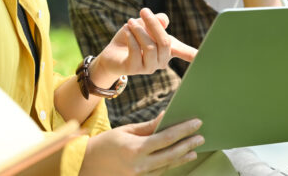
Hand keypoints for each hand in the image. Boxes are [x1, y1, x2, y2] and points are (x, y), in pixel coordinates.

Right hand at [80, 112, 203, 175]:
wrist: (87, 165)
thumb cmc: (106, 144)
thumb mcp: (126, 131)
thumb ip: (148, 127)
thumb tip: (166, 117)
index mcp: (135, 149)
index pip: (166, 138)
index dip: (183, 130)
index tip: (196, 123)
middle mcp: (140, 165)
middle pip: (171, 155)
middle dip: (188, 145)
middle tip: (201, 136)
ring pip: (167, 166)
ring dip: (182, 157)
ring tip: (194, 149)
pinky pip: (159, 173)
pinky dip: (170, 164)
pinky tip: (178, 158)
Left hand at [93, 8, 197, 85]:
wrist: (112, 53)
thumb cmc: (131, 37)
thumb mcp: (144, 24)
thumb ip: (156, 20)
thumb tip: (164, 20)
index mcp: (168, 50)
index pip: (186, 53)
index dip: (195, 53)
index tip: (207, 56)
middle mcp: (161, 61)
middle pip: (165, 42)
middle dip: (153, 24)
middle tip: (143, 10)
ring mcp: (149, 67)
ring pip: (150, 47)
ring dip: (139, 30)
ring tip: (130, 22)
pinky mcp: (134, 69)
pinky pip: (135, 51)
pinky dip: (131, 37)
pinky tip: (126, 31)